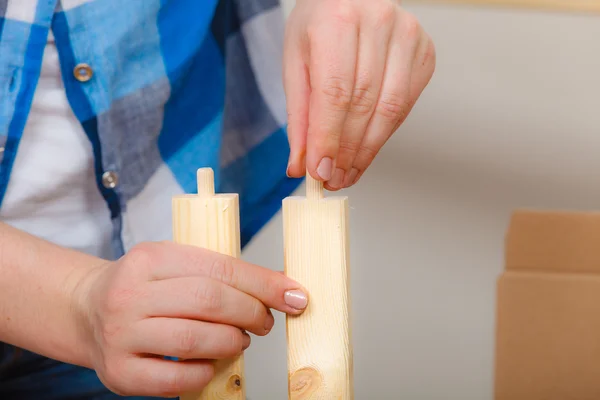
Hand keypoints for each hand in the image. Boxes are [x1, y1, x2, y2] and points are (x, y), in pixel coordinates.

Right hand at [73, 241, 307, 396]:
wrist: (87, 311)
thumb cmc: (147, 288)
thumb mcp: (177, 265)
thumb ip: (222, 274)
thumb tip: (283, 290)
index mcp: (151, 257)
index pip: (220, 268)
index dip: (263, 284)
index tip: (294, 296)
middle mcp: (130, 293)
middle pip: (209, 301)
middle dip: (250, 313)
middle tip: (263, 321)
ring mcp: (120, 334)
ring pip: (194, 340)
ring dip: (231, 342)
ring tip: (239, 340)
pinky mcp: (118, 371)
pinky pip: (176, 378)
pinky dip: (204, 372)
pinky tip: (210, 363)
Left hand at [284, 0, 435, 189]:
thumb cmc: (320, 23)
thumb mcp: (296, 62)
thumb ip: (300, 115)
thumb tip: (302, 165)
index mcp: (337, 20)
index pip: (335, 93)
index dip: (329, 139)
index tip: (321, 172)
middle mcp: (378, 22)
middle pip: (364, 105)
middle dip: (346, 152)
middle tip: (332, 179)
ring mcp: (407, 35)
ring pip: (390, 110)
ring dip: (367, 150)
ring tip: (348, 173)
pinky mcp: (424, 51)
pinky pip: (405, 105)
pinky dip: (384, 133)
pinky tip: (367, 149)